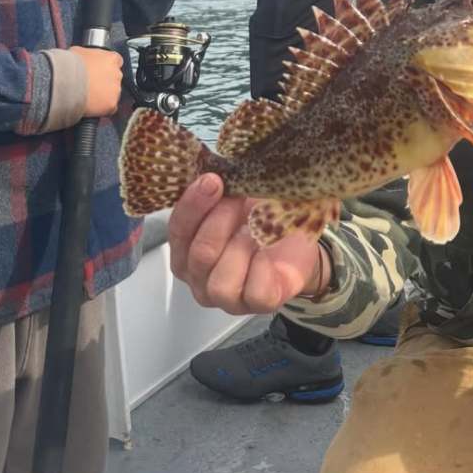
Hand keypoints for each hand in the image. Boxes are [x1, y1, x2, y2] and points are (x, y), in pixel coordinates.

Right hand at [69, 46, 123, 116]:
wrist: (64, 82)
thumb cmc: (69, 66)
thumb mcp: (78, 52)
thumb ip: (88, 55)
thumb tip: (84, 58)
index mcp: (111, 58)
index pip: (116, 61)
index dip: (106, 67)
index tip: (99, 70)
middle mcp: (117, 74)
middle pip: (115, 78)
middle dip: (105, 81)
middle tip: (91, 84)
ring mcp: (115, 90)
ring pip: (113, 93)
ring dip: (104, 95)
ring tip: (89, 95)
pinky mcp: (111, 104)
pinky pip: (110, 107)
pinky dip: (102, 108)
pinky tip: (91, 105)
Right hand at [167, 175, 327, 314]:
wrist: (295, 236)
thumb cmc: (257, 217)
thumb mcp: (235, 197)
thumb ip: (216, 190)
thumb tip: (211, 169)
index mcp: (185, 250)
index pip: (177, 231)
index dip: (193, 205)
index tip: (213, 179)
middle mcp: (198, 278)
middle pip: (198, 254)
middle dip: (219, 220)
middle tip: (238, 197)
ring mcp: (225, 297)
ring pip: (219, 281)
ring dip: (241, 246)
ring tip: (257, 227)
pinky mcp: (257, 304)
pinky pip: (254, 292)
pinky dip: (263, 267)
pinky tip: (268, 249)